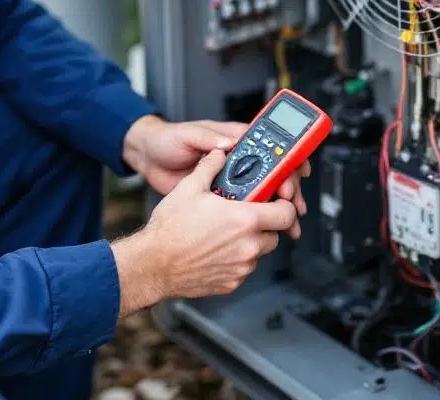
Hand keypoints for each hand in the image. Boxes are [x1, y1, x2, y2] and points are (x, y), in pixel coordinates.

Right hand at [112, 148, 298, 312]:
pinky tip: (217, 251)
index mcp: (244, 219)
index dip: (284, 206)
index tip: (277, 202)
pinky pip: (243, 270)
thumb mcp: (189, 188)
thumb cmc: (169, 229)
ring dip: (250, 244)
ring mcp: (240, 268)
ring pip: (259, 253)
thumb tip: (218, 154)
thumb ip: (209, 167)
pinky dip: (236, 261)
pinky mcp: (231, 283)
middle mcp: (247, 246)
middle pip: (275, 235)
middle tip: (247, 217)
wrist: (153, 264)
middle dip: (266, 225)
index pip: (286, 214)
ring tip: (227, 234)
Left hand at [123, 115, 309, 223]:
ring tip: (289, 225)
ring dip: (279, 210)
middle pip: (273, 175)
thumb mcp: (188, 134)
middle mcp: (237, 162)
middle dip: (288, 190)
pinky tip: (266, 233)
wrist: (147, 160)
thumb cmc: (166, 140)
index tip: (297, 171)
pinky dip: (258, 222)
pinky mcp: (221, 200)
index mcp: (234, 141)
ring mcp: (231, 182)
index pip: (271, 147)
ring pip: (264, 196)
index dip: (288, 158)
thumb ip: (209, 137)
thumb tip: (230, 143)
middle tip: (293, 204)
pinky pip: (245, 210)